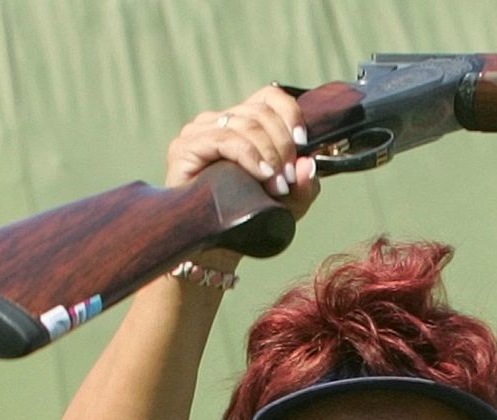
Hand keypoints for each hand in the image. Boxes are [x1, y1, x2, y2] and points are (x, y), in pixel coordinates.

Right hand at [167, 84, 319, 221]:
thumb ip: (304, 185)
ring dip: (269, 155)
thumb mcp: (288, 203)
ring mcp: (200, 131)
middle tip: (289, 179)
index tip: (304, 143)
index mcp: (244, 124)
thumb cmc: (249, 219)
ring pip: (246, 124)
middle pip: (261, 112)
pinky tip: (261, 174)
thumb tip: (310, 164)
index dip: (290, 113)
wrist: (214, 245)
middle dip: (283, 146)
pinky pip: (224, 138)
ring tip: (277, 185)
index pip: (269, 97)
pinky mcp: (186, 146)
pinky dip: (248, 155)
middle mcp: (220, 121)